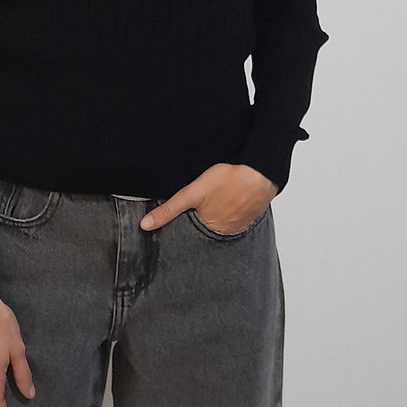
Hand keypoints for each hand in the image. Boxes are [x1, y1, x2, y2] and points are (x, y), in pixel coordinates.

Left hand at [139, 163, 277, 234]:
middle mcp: (226, 232)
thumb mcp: (191, 194)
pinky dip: (232, 210)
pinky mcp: (251, 215)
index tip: (188, 217)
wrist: (260, 171)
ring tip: (217, 201)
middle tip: (205, 205)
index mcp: (210, 230)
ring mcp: (240, 224)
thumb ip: (169, 210)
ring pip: (223, 222)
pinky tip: (230, 199)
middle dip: (203, 221)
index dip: (188, 225)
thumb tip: (146, 225)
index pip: (192, 234)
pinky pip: (237, 216)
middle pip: (207, 229)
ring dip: (219, 215)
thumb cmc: (229, 180)